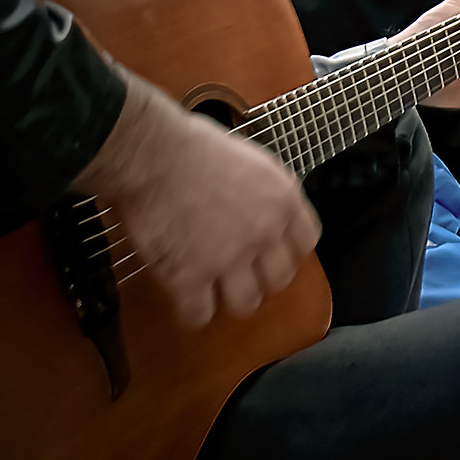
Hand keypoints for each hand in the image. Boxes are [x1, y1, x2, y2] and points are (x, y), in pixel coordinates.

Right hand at [74, 76, 319, 329]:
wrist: (153, 155)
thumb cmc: (194, 145)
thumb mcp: (251, 160)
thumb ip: (264, 192)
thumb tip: (260, 208)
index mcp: (283, 200)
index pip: (306, 240)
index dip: (287, 248)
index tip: (271, 249)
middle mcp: (264, 233)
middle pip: (281, 278)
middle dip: (261, 276)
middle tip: (239, 270)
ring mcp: (229, 259)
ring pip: (246, 303)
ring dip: (231, 298)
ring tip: (214, 288)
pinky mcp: (190, 277)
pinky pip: (200, 314)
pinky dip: (193, 311)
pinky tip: (185, 297)